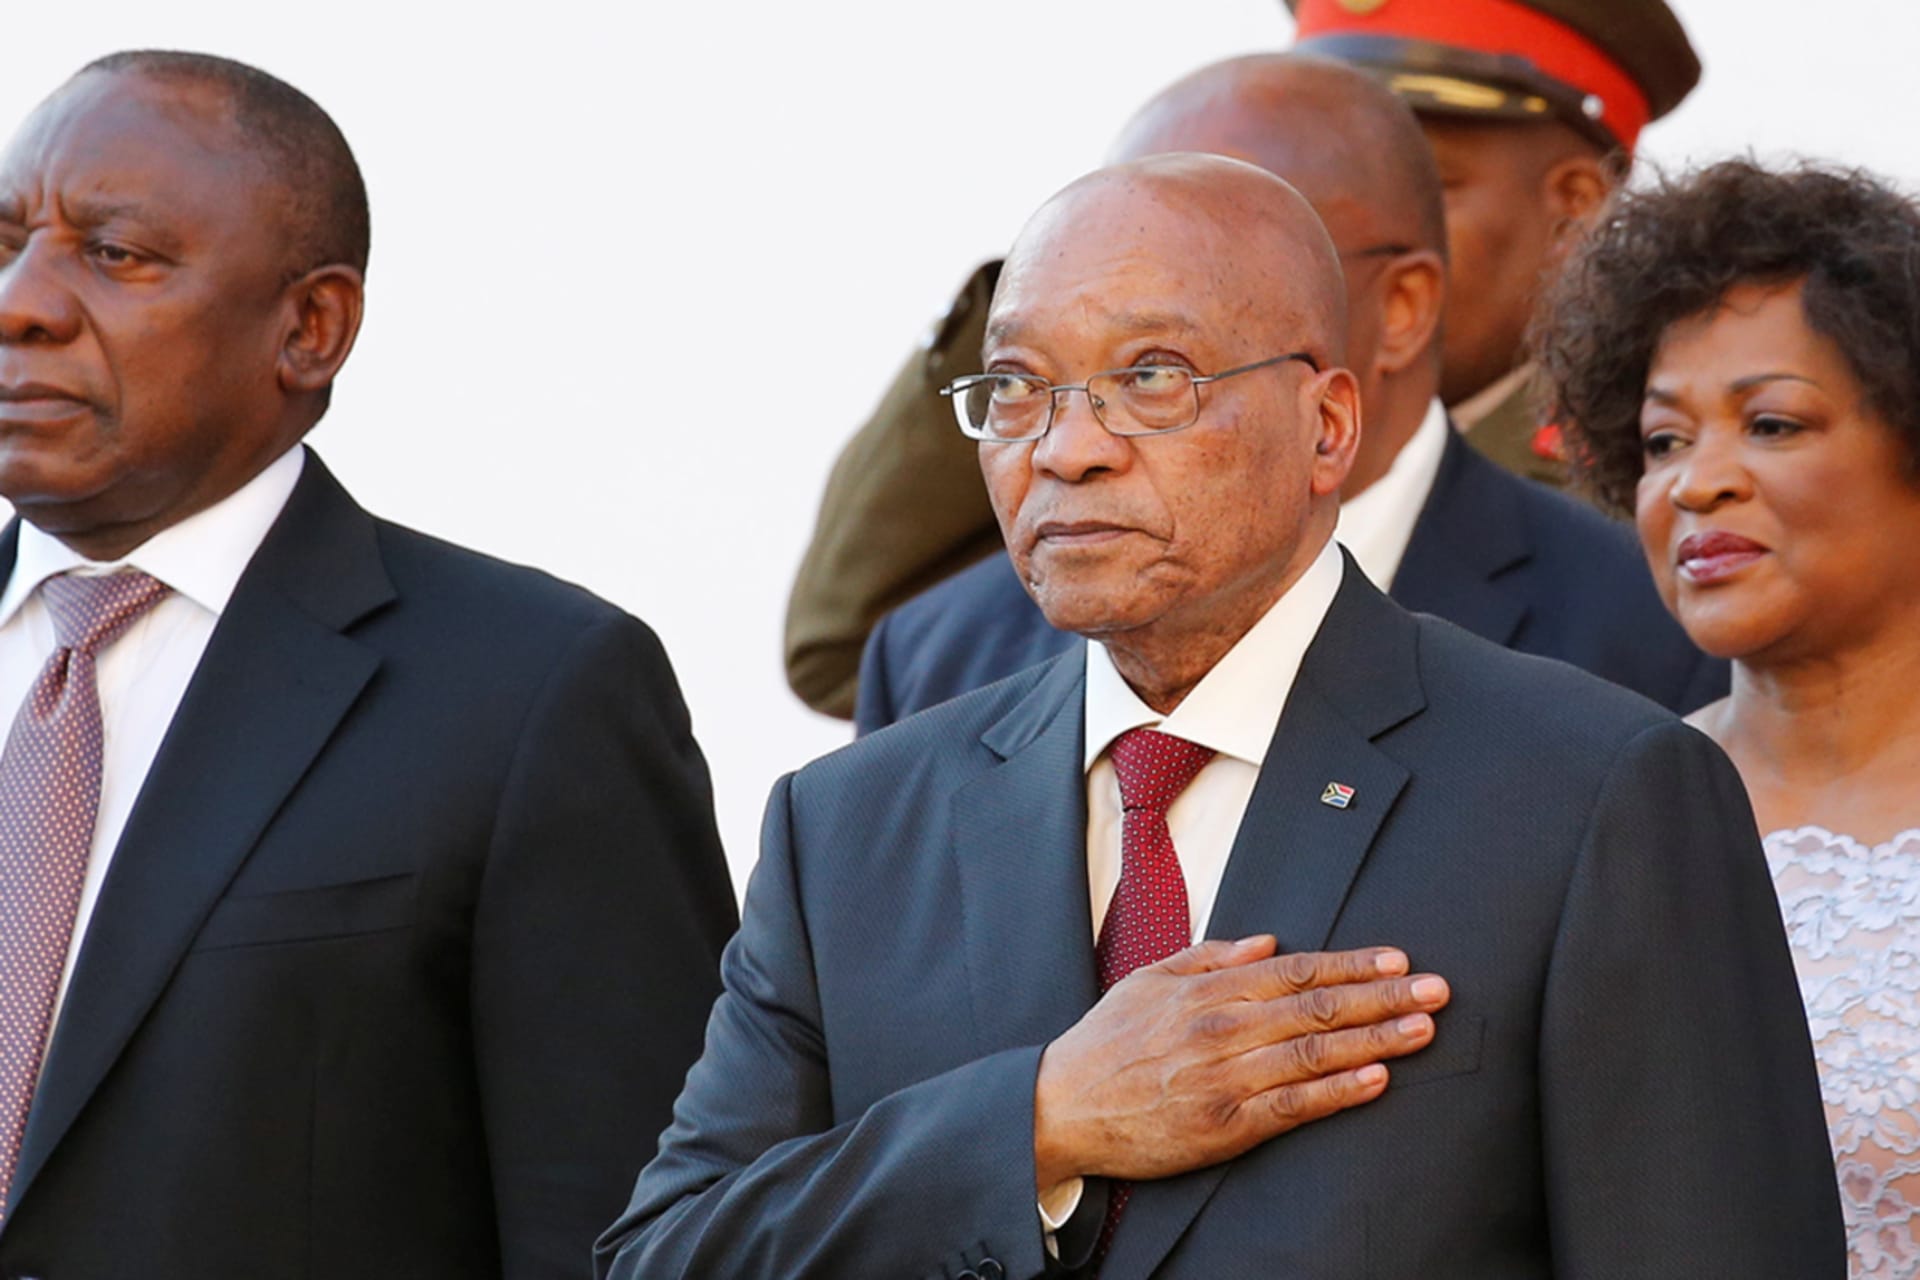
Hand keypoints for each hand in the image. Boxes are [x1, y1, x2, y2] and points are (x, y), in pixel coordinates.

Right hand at [1032, 935, 1448, 1189]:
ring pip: (1316, 1052)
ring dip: (1378, 1039)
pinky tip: (1376, 1079)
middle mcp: (1225, 1029)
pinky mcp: (1227, 1126)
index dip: (1353, 964)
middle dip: (1385, 995)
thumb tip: (1267, 941)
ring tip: (1423, 1028)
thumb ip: (1211, 956)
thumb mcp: (1149, 979)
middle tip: (1436, 988)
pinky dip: (1339, 1091)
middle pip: (1319, 1007)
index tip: (1397, 958)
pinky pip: (1295, 1106)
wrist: (1062, 1106)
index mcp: (1210, 991)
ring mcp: (1228, 1079)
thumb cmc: (1106, 1042)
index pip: (1297, 971)